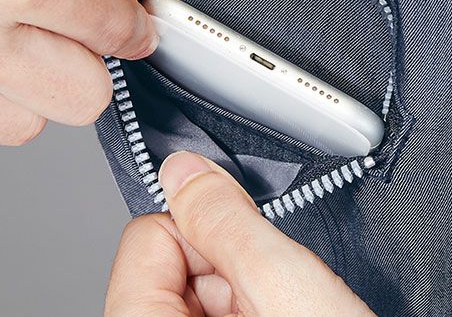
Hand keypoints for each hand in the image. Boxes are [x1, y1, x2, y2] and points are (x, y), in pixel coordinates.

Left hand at [105, 152, 373, 315]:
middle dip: (228, 265)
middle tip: (271, 295)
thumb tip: (180, 169)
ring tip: (281, 314)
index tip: (245, 248)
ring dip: (243, 288)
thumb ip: (224, 219)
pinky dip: (249, 306)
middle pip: (171, 263)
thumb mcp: (281, 285)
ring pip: (196, 285)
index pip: (148, 236)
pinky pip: (213, 310)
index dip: (204, 230)